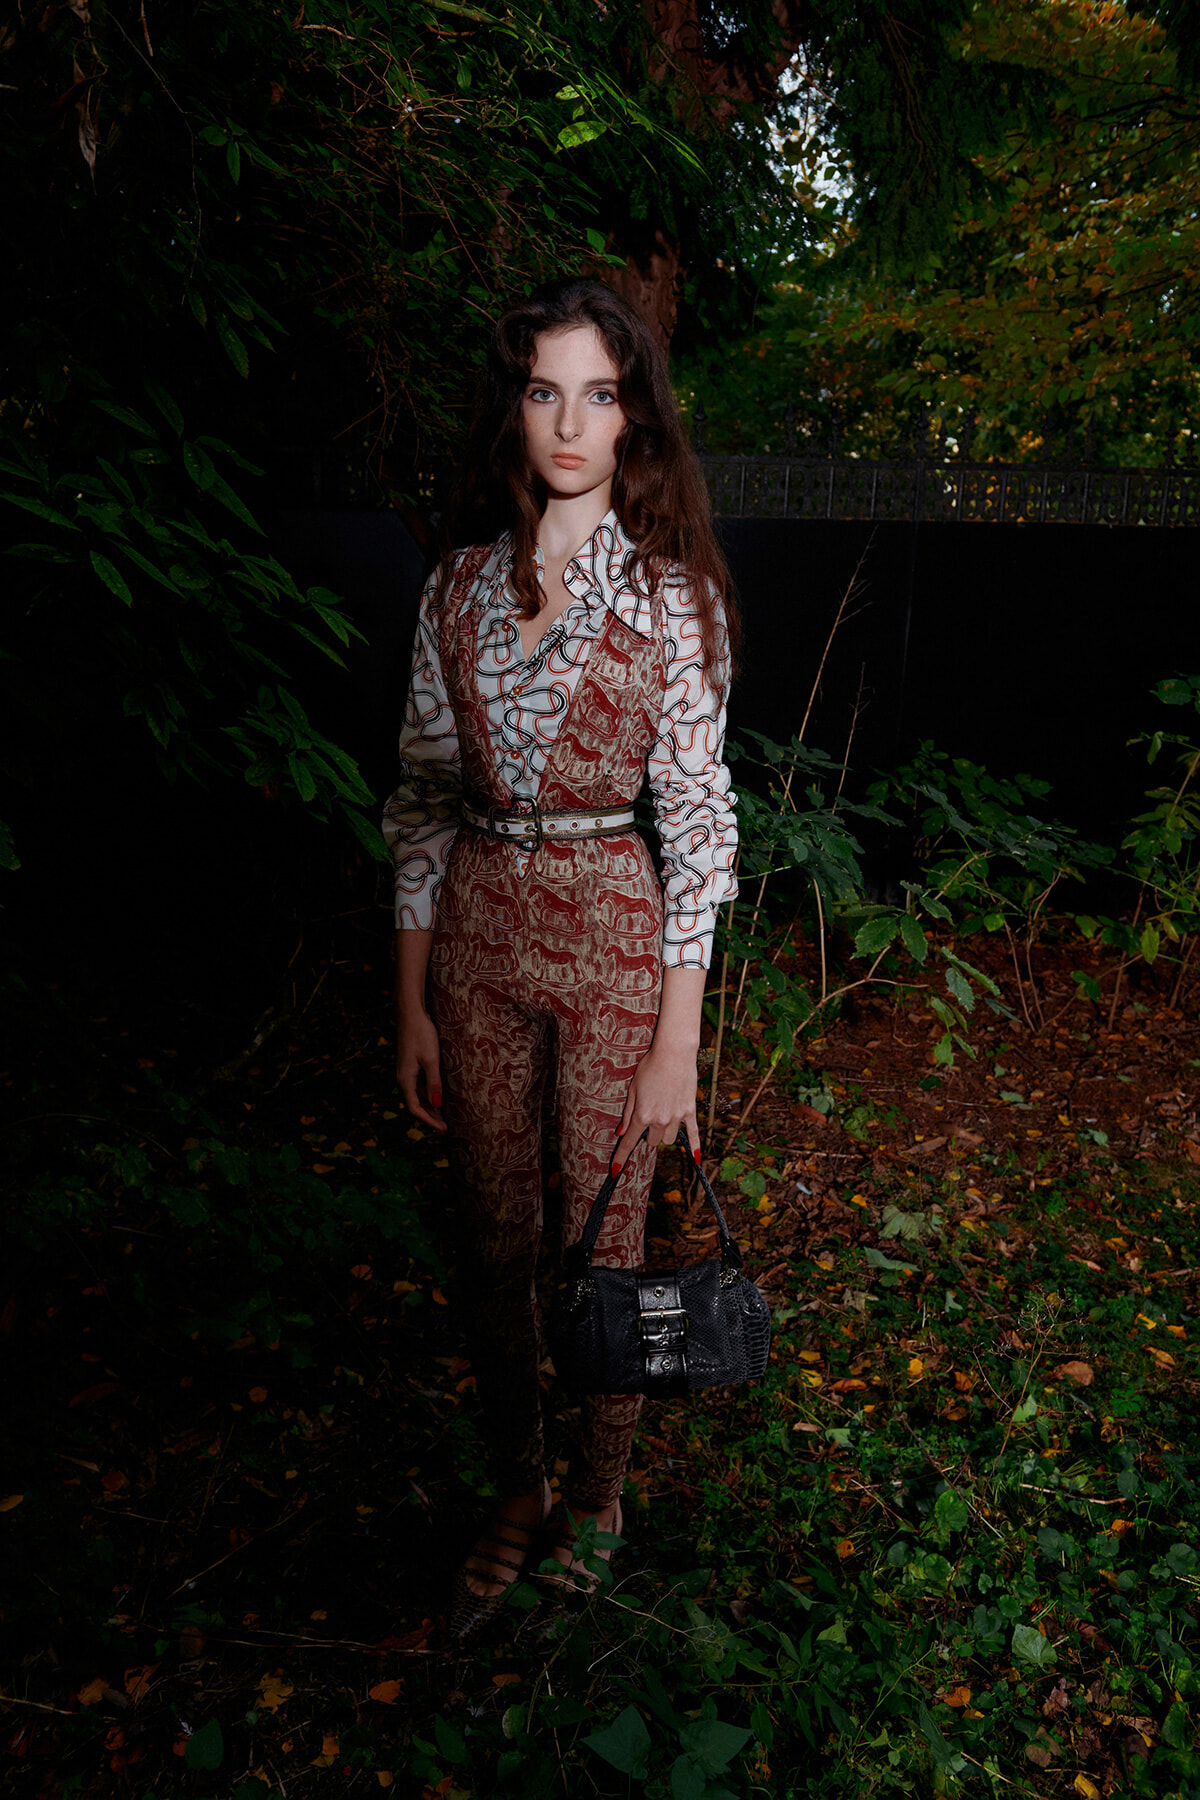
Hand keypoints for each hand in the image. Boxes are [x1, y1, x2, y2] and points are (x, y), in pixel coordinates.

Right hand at [396, 1004, 446, 1131]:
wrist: (411, 1014)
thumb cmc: (422, 1035)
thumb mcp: (431, 1060)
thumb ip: (434, 1084)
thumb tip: (437, 1106)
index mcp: (405, 1080)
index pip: (415, 1109)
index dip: (429, 1121)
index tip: (443, 1129)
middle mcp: (402, 1078)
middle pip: (414, 1105)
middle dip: (429, 1117)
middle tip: (445, 1128)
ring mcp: (405, 1072)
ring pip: (416, 1096)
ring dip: (429, 1107)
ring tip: (443, 1116)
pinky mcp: (409, 1065)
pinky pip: (417, 1086)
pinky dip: (427, 1095)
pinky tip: (437, 1096)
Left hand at [612, 1038, 698, 1174]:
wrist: (674, 1053)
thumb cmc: (650, 1068)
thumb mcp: (633, 1089)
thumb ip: (628, 1114)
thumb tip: (621, 1133)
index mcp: (642, 1115)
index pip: (629, 1142)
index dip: (620, 1158)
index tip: (615, 1171)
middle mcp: (660, 1120)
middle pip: (651, 1141)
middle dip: (647, 1134)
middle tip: (647, 1118)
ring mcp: (677, 1117)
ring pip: (668, 1140)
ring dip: (663, 1135)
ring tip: (662, 1119)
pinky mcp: (690, 1111)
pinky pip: (693, 1134)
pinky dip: (694, 1147)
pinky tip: (695, 1160)